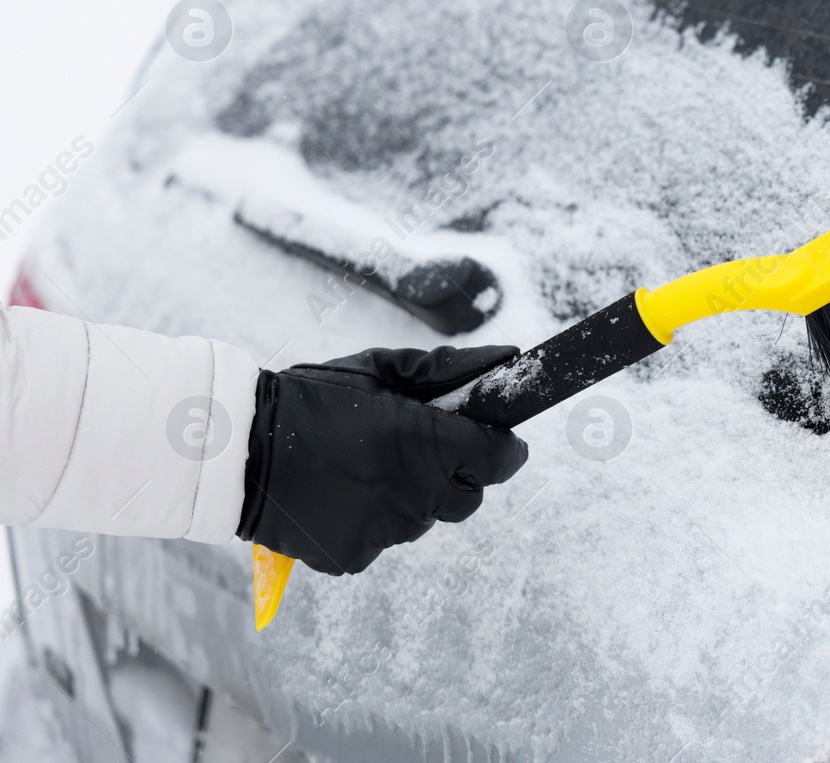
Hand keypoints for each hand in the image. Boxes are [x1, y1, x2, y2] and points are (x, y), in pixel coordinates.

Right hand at [236, 345, 526, 574]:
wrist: (238, 448)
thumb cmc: (313, 398)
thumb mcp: (380, 369)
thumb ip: (447, 369)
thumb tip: (506, 359)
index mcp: (424, 443)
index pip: (498, 460)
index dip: (503, 449)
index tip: (498, 441)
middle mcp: (412, 492)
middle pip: (466, 496)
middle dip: (456, 474)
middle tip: (421, 451)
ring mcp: (383, 530)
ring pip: (422, 519)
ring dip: (410, 497)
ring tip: (365, 468)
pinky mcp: (353, 556)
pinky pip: (380, 540)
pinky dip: (370, 520)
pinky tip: (340, 493)